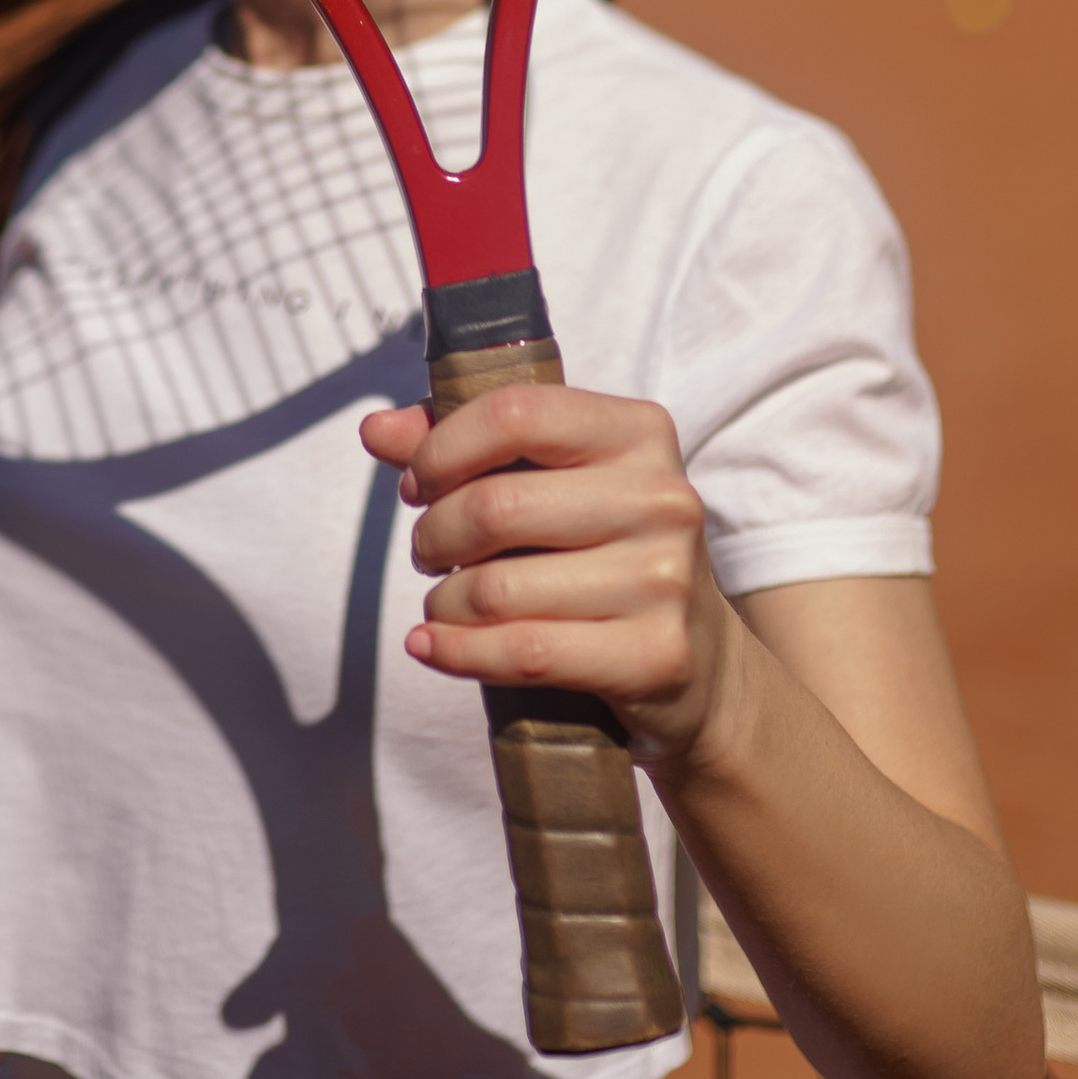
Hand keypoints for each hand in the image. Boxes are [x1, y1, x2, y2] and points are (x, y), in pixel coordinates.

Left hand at [357, 382, 744, 774]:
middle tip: (429, 553)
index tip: (419, 484)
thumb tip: (376, 430)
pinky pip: (522, 652)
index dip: (444, 448)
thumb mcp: (557, 485)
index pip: (515, 411)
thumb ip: (468, 448)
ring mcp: (664, 580)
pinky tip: (432, 647)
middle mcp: (663, 498)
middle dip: (434, 535)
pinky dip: (457, 652)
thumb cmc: (607, 557)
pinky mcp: (654, 655)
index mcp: (639, 432)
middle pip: (495, 505)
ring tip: (445, 604)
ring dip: (444, 603)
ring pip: (498, 588)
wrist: (701, 667)